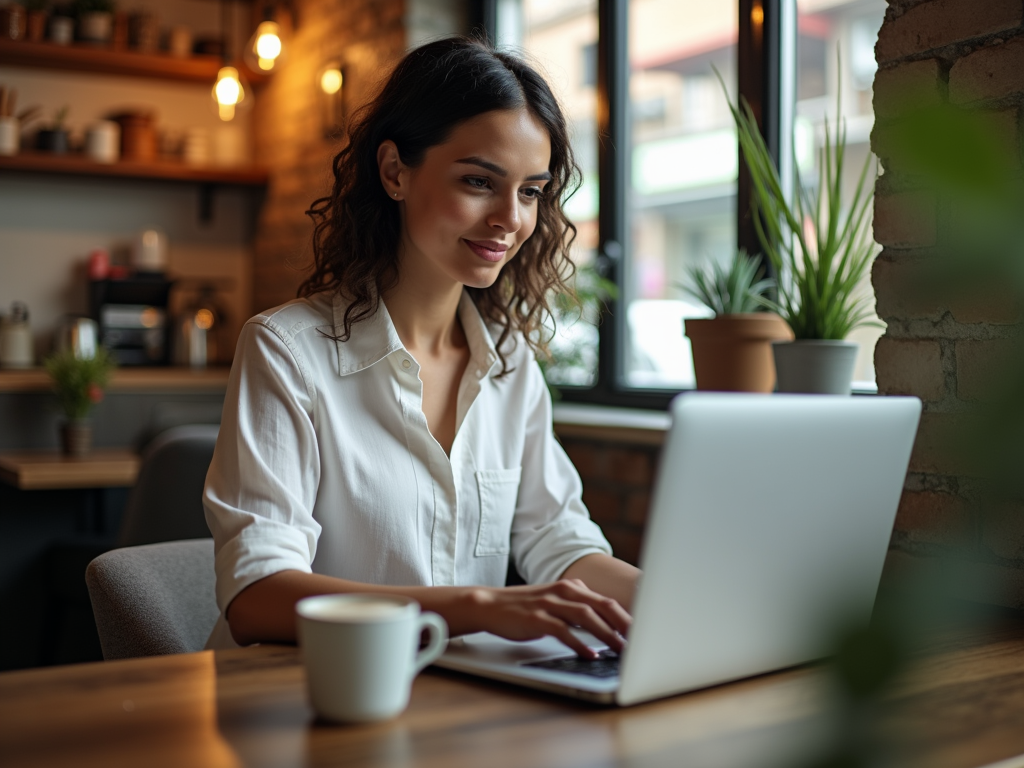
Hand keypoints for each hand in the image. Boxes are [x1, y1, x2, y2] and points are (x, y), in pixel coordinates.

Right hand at [463, 579, 631, 658]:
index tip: (643, 633)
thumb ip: (578, 608)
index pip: (607, 601)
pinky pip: (563, 630)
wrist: (490, 605)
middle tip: (641, 642)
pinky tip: (589, 654)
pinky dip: (579, 643)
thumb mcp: (555, 602)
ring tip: (621, 650)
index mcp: (572, 587)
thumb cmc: (525, 607)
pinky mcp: (536, 618)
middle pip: (603, 606)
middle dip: (624, 624)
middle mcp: (564, 592)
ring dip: (607, 634)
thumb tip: (607, 624)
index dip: (627, 617)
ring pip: (586, 616)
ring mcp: (550, 604)